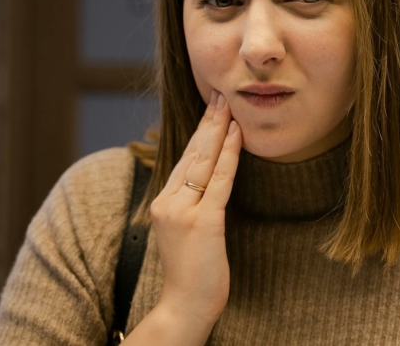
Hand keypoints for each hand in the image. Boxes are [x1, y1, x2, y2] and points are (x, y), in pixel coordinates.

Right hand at [150, 90, 241, 324]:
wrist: (184, 305)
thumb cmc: (191, 270)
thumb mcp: (183, 229)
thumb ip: (190, 202)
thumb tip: (206, 176)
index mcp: (162, 201)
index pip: (184, 158)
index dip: (200, 131)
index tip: (211, 108)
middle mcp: (167, 201)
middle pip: (192, 153)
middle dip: (208, 121)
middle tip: (220, 93)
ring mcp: (183, 211)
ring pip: (204, 161)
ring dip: (218, 130)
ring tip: (228, 105)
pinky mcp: (203, 222)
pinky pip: (219, 181)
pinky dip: (230, 155)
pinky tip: (237, 135)